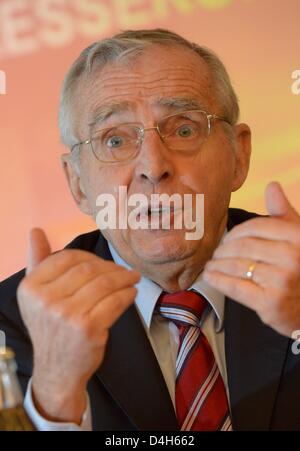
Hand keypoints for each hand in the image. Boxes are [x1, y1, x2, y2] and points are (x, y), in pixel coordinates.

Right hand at [17, 228, 139, 423]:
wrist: (57, 371)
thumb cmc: (50, 328)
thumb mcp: (36, 296)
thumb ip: (37, 261)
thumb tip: (35, 231)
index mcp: (31, 287)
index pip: (67, 258)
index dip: (91, 257)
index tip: (103, 263)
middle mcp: (46, 300)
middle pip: (89, 269)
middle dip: (111, 267)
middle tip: (124, 271)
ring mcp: (67, 315)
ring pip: (105, 283)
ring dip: (124, 278)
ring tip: (132, 278)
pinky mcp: (89, 328)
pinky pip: (115, 301)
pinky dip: (128, 294)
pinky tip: (131, 292)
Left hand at [203, 182, 299, 336]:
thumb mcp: (298, 239)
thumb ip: (283, 213)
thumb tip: (272, 185)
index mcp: (297, 237)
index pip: (255, 227)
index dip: (235, 232)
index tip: (227, 238)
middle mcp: (291, 257)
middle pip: (242, 246)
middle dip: (224, 249)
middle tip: (217, 253)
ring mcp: (280, 281)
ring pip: (235, 265)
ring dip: (217, 264)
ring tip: (211, 264)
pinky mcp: (269, 303)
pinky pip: (234, 286)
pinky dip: (217, 279)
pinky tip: (210, 276)